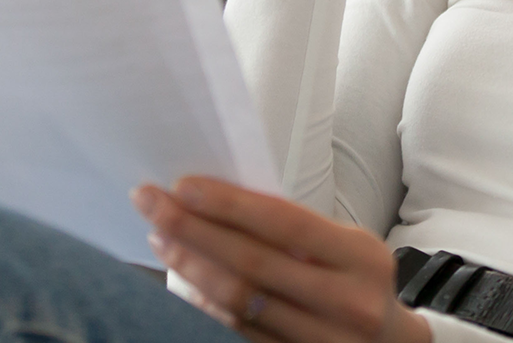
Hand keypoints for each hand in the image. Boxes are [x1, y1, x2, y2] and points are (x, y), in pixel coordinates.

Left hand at [133, 177, 430, 342]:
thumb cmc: (356, 281)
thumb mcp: (345, 247)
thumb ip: (295, 229)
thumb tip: (218, 199)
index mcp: (360, 258)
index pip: (285, 223)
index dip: (230, 204)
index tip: (182, 185)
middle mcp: (347, 303)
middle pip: (253, 264)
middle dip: (193, 230)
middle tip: (151, 204)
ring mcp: (323, 342)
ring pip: (240, 304)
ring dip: (191, 268)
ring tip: (160, 238)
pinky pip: (240, 334)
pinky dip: (205, 308)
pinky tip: (183, 285)